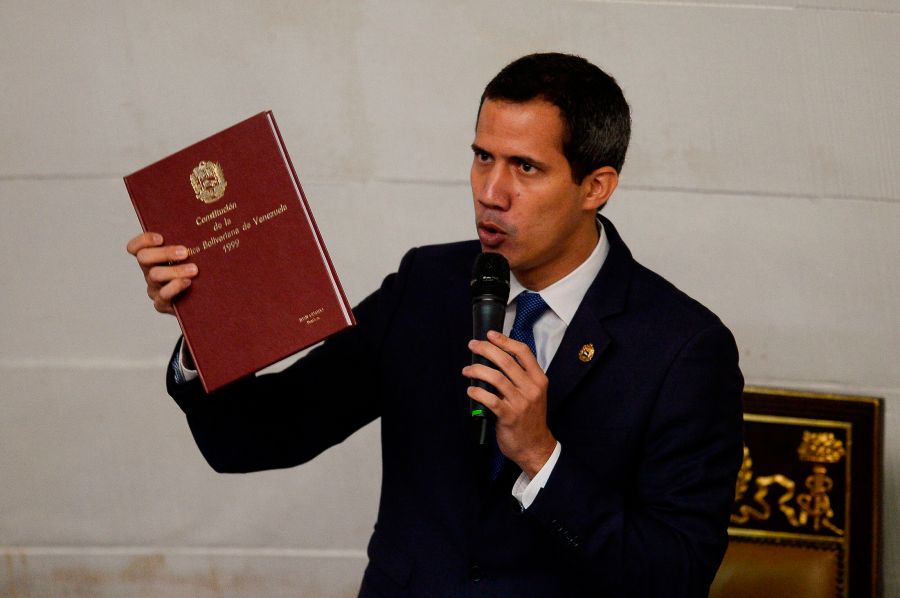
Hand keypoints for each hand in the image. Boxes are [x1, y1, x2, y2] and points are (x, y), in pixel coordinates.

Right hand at [125, 232, 197, 314]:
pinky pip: (163, 296)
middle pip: (144, 258)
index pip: (136, 247)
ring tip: (194, 269)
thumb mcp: (196, 253)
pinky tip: (188, 283)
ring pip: (155, 276)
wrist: (205, 299)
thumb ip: (194, 239)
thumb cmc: (201, 271)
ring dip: (174, 270)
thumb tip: (205, 218)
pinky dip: (175, 288)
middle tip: (185, 252)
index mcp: (154, 257)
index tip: (161, 237)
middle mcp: (150, 271)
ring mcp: (155, 288)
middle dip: (163, 253)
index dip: (143, 240)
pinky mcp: (162, 304)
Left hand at [462, 330, 555, 477]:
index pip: (523, 352)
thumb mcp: (533, 393)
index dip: (505, 341)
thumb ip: (520, 376)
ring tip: (467, 370)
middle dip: (486, 350)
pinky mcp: (509, 417)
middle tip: (472, 346)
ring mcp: (521, 403)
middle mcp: (531, 389)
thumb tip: (496, 357)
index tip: (490, 335)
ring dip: (477, 371)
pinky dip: (477, 392)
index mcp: (539, 379)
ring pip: (495, 378)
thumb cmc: (530, 418)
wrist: (535, 446)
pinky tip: (470, 390)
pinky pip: (489, 399)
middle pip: (506, 361)